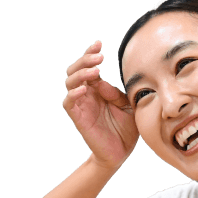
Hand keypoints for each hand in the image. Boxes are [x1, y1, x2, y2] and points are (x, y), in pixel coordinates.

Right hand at [63, 40, 138, 170]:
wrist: (120, 153)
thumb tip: (104, 82)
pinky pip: (69, 103)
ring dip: (80, 74)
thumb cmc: (126, 129)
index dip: (90, 53)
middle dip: (85, 60)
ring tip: (95, 72)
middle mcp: (87, 94)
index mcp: (98, 89)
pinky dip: (73, 94)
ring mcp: (81, 105)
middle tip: (98, 57)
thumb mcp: (129, 107)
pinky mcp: (78, 118)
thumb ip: (119, 93)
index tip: (99, 44)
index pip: (89, 66)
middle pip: (75, 69)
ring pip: (70, 82)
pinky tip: (84, 90)